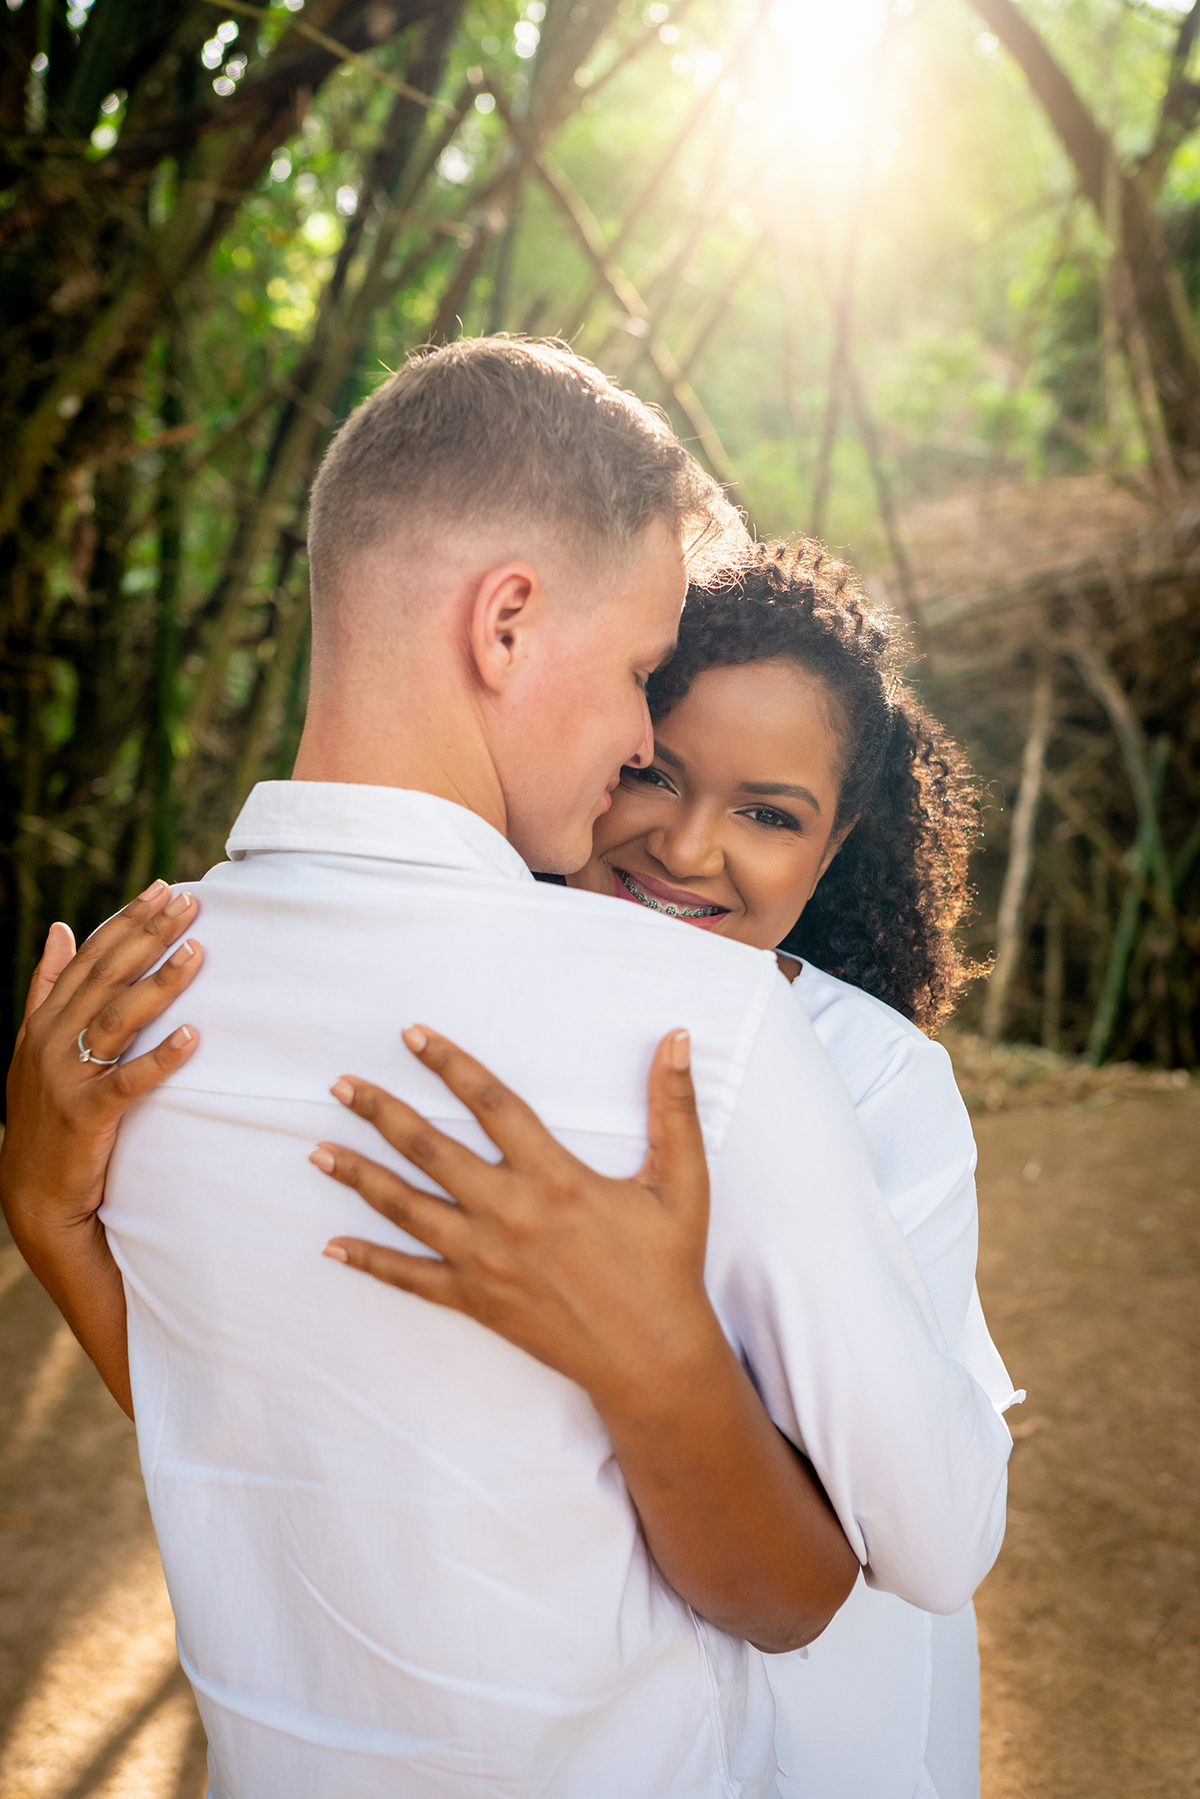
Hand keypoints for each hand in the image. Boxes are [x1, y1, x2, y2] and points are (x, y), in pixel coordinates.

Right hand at [0, 881, 204, 1419]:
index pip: (92, 957)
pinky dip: (162, 1057)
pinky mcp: (86, 1115)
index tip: (165, 889)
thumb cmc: (46, 1114)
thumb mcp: (36, 1046)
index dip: (128, 920)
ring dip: (160, 983)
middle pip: (107, 976)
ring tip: (198, 953)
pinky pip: (130, 1081)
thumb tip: (61, 929)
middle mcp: (51, 1040)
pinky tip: (194, 1035)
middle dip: (150, 935)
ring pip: (118, 1019)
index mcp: (45, 1019)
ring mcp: (66, 1077)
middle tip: (192, 904)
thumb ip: (48, 986)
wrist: (33, 1193)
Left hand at [312, 1024, 714, 1409]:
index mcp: (554, 1177)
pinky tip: (332, 1245)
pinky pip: (410, 1278)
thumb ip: (674, 1107)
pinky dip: (369, 1261)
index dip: (451, 1064)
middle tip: (341, 1084)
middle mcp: (509, 1213)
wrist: (652, 1358)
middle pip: (431, 1149)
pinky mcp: (475, 1300)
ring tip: (318, 1149)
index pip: (492, 1103)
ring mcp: (485, 1260)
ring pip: (407, 1208)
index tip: (413, 1035)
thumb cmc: (667, 1266)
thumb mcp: (682, 1182)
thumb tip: (679, 1039)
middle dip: (381, 1113)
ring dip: (359, 1176)